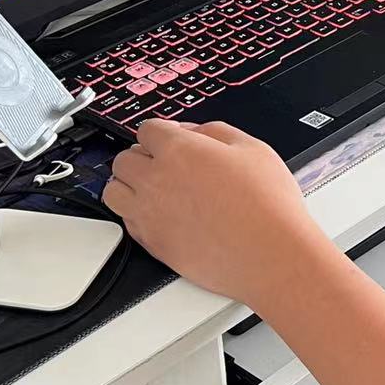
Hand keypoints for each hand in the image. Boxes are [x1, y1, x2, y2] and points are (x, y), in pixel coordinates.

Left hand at [102, 120, 330, 305]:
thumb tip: (194, 132)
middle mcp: (156, 180)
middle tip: (164, 164)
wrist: (271, 255)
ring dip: (128, 185)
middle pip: (124, 159)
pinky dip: (137, 214)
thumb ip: (215, 132)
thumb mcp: (252, 149)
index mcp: (180, 150)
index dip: (162, 134)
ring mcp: (149, 214)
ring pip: (113, 191)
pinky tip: (161, 214)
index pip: (146, 129)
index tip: (170, 140)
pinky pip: (126, 221)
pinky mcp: (152, 242)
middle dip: (142, 157)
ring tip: (152, 189)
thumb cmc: (268, 207)